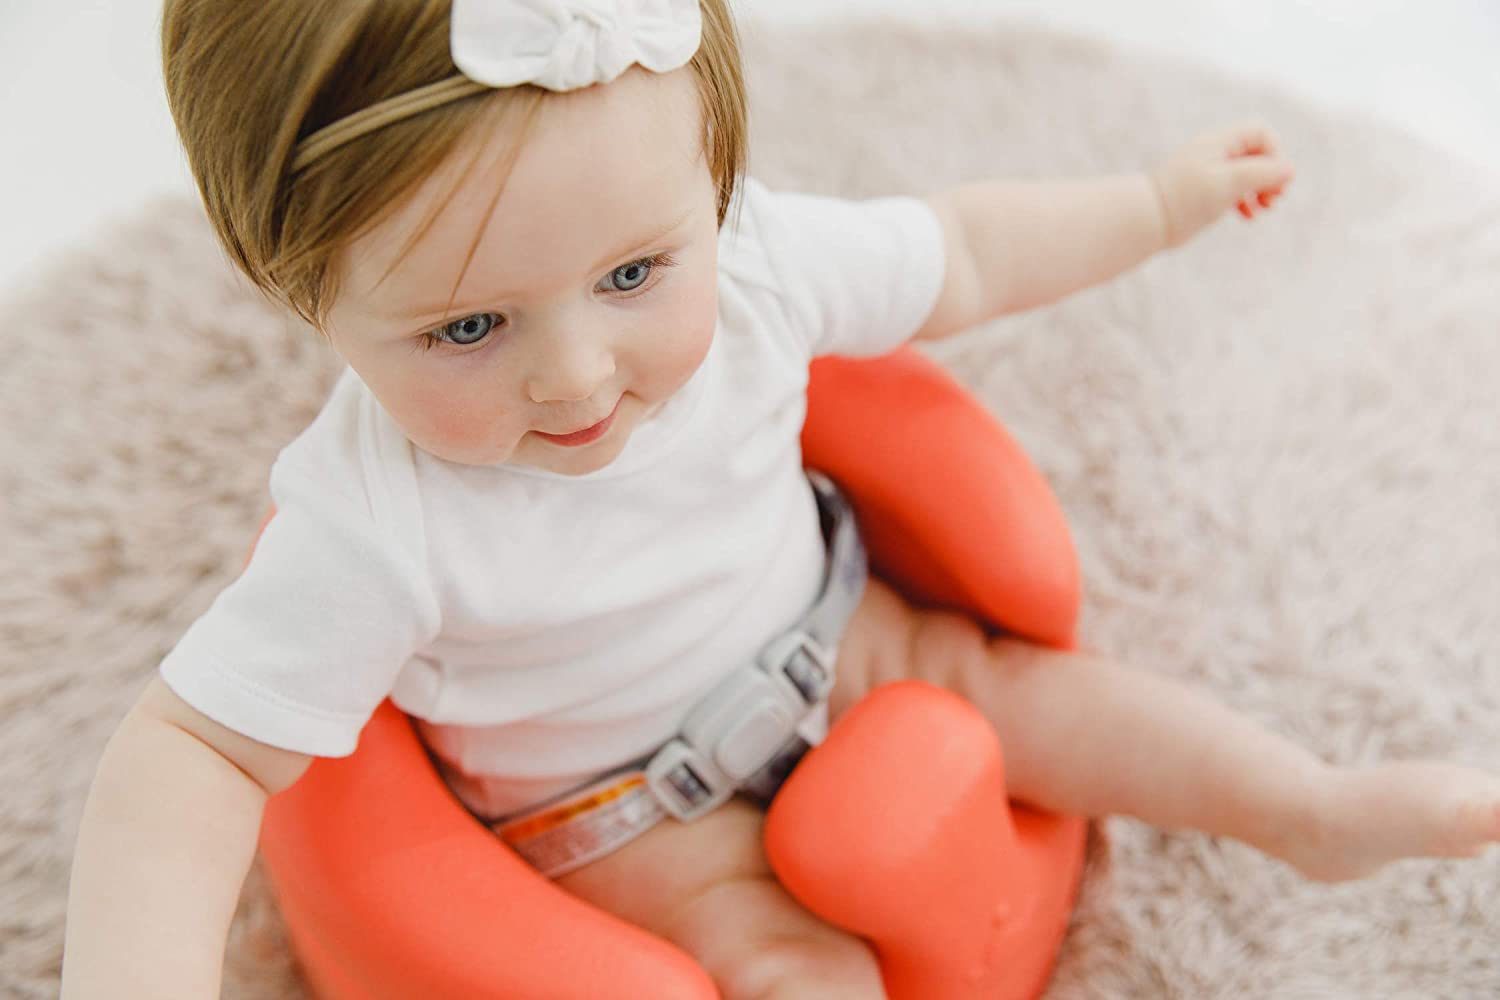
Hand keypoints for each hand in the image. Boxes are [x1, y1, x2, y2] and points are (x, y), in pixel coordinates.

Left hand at [1150, 122, 1295, 247]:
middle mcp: (1212, 153)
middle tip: (1274, 199)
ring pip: (1244, 174)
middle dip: (1270, 175)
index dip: (1274, 155)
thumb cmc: (1185, 199)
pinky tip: (1248, 217)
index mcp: (1219, 143)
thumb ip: (1262, 173)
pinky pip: (1230, 190)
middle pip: (1255, 154)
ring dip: (1260, 190)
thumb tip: (1289, 170)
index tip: (1272, 181)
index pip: (1260, 134)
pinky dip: (1243, 201)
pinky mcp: (1199, 193)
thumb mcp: (1230, 183)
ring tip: (1265, 209)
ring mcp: (1205, 173)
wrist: (1144, 220)